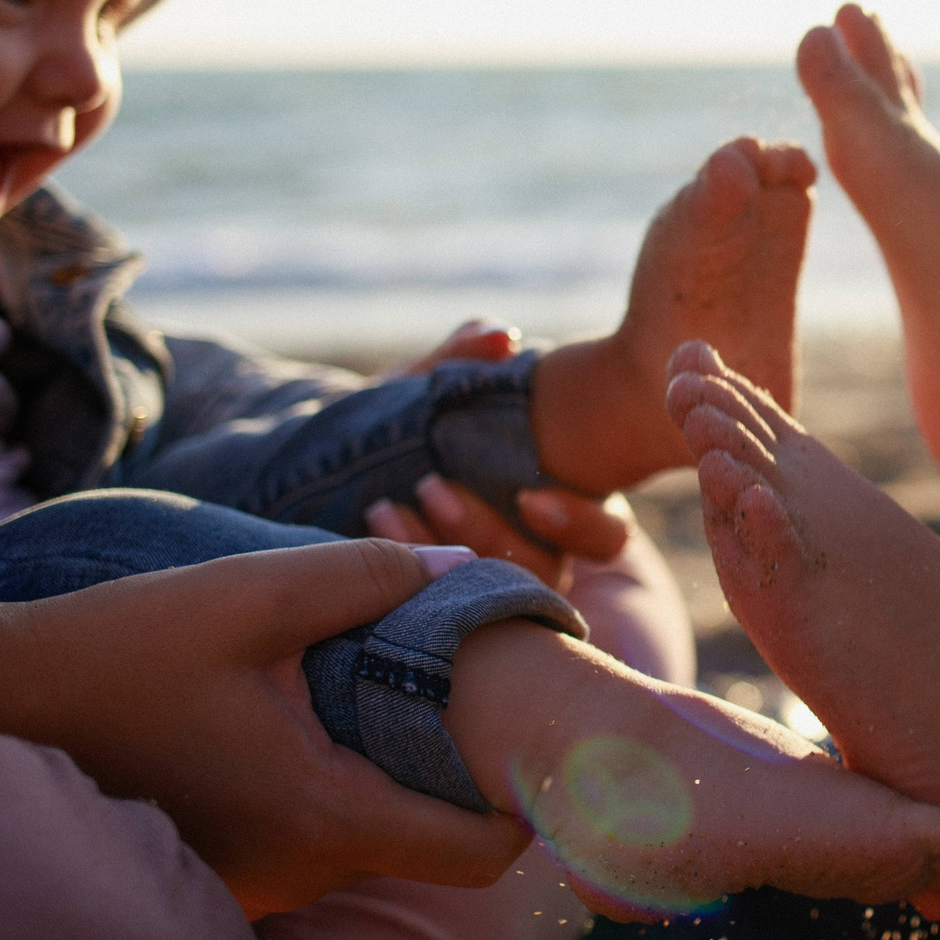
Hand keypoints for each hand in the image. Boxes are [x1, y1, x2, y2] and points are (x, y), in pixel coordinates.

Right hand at [0, 538, 529, 916]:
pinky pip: (318, 838)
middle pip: (435, 842)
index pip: (480, 855)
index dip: (530, 803)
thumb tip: (464, 569)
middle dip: (465, 772)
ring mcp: (259, 886)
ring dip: (395, 770)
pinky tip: (320, 714)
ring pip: (374, 836)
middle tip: (475, 687)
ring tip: (395, 684)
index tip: (540, 738)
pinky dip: (339, 785)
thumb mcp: (248, 594)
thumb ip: (367, 578)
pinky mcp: (225, 874)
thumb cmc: (119, 650)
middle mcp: (301, 872)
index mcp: (323, 814)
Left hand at [370, 320, 633, 588]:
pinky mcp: (436, 595)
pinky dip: (403, 561)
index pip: (605, 537)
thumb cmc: (406, 414)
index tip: (528, 497)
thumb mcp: (429, 380)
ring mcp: (485, 579)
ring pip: (486, 591)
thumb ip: (466, 353)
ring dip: (437, 549)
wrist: (334, 453)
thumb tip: (502, 338)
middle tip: (431, 487)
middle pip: (542, 571)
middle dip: (485, 532)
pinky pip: (434, 601)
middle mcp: (532, 551)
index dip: (581, 525)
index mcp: (559, 500)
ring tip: (383, 507)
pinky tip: (374, 520)